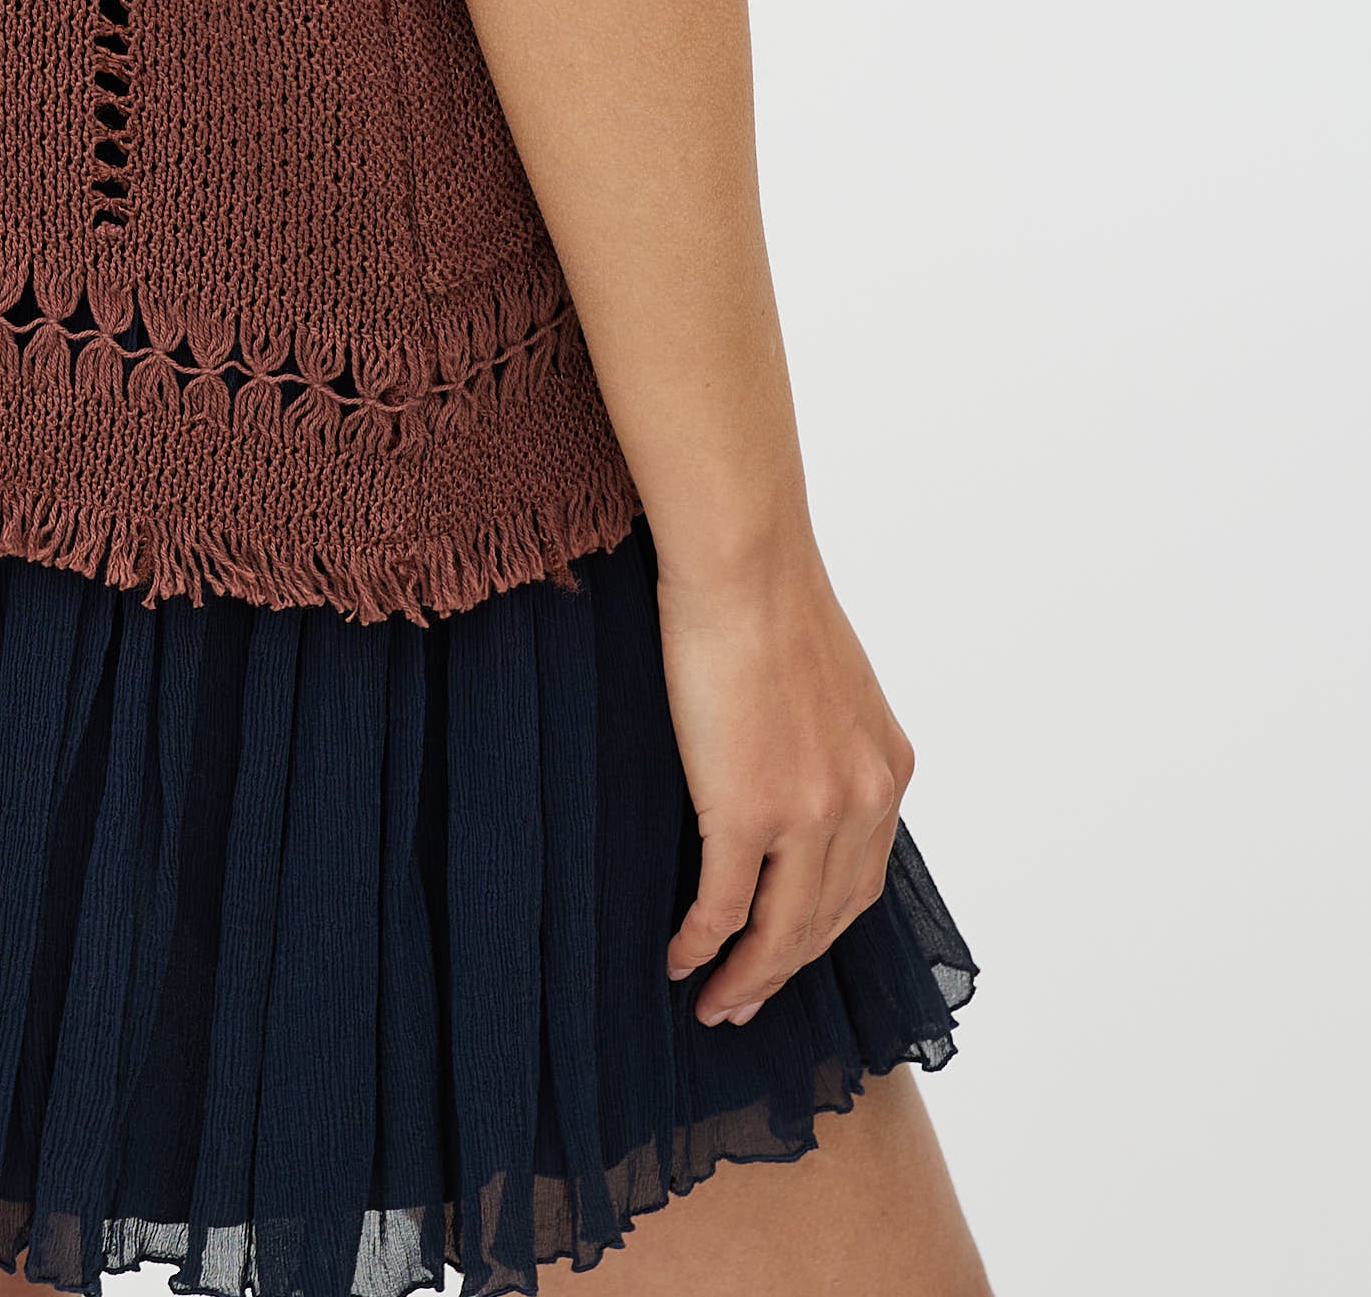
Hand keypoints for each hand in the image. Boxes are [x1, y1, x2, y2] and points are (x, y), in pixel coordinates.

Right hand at [656, 531, 915, 1025]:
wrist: (744, 563)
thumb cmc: (769, 599)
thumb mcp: (830, 683)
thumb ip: (825, 741)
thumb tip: (787, 770)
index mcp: (887, 770)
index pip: (861, 882)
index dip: (820, 931)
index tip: (785, 954)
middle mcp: (863, 802)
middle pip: (825, 920)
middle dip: (783, 970)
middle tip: (743, 1002)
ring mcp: (810, 813)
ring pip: (781, 929)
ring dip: (747, 977)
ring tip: (714, 1001)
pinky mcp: (749, 811)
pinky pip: (724, 905)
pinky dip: (702, 944)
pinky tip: (679, 959)